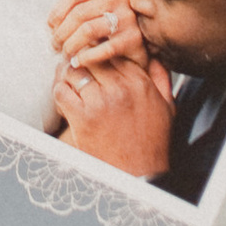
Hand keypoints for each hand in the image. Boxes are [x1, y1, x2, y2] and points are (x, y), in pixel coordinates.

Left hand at [49, 0, 142, 76]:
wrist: (143, 46)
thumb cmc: (113, 27)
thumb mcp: (98, 9)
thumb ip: (79, 8)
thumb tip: (51, 24)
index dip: (57, 11)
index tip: (50, 27)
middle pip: (79, 13)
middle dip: (61, 32)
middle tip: (54, 47)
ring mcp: (128, 17)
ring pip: (87, 30)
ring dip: (70, 45)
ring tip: (65, 55)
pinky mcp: (133, 38)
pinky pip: (102, 49)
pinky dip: (85, 57)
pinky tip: (77, 63)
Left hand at [53, 44, 173, 180]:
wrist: (139, 175)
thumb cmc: (152, 142)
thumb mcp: (167, 107)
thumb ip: (161, 79)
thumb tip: (154, 57)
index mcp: (139, 82)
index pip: (112, 51)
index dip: (99, 52)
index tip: (93, 58)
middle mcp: (120, 88)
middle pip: (91, 56)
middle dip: (81, 59)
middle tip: (75, 65)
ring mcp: (101, 101)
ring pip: (74, 71)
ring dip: (67, 75)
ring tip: (67, 81)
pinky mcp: (83, 117)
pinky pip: (62, 91)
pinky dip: (59, 92)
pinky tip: (64, 99)